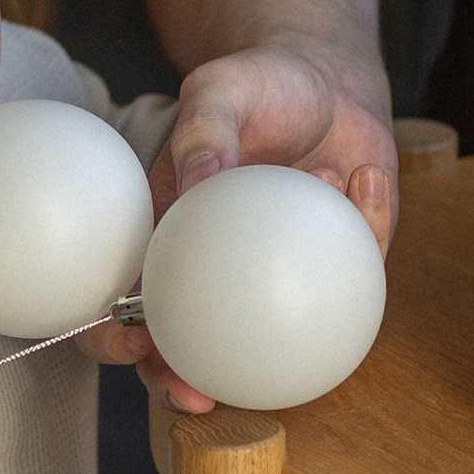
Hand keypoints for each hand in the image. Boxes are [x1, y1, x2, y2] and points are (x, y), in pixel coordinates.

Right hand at [130, 45, 399, 412]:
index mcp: (173, 238)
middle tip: (194, 394)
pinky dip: (362, 222)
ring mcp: (282, 278)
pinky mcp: (343, 265)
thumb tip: (198, 183)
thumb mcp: (220, 91)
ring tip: (301, 329)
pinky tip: (358, 177)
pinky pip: (354, 268)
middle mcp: (220, 270)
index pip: (126, 300)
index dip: (112, 335)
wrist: (326, 78)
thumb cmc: (257, 86)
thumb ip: (205, 132)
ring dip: (284, 351)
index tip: (127, 343)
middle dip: (180, 384)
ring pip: (274, 339)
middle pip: (186, 346)